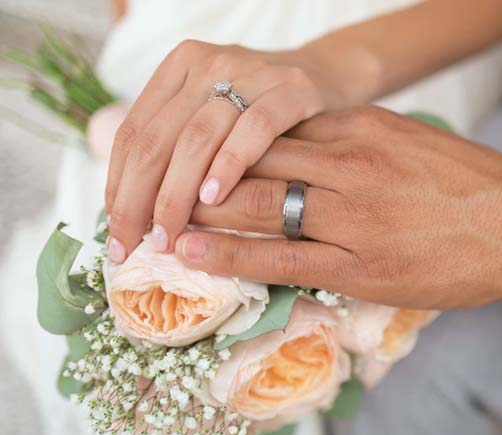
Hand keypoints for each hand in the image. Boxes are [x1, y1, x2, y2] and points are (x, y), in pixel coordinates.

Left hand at [105, 41, 347, 262]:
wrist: (329, 76)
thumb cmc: (263, 110)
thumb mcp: (214, 115)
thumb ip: (177, 147)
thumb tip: (132, 213)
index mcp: (180, 67)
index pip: (132, 134)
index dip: (117, 187)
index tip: (117, 233)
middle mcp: (208, 65)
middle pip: (156, 140)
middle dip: (138, 200)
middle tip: (135, 246)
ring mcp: (250, 73)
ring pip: (196, 139)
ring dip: (176, 195)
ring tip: (168, 235)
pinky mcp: (290, 89)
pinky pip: (253, 130)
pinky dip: (228, 166)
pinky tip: (213, 199)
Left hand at [174, 106, 501, 308]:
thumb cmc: (475, 185)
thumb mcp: (413, 142)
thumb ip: (360, 142)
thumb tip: (312, 149)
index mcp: (364, 128)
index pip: (277, 129)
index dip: (227, 142)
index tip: (196, 152)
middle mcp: (351, 164)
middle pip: (255, 160)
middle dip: (202, 173)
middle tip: (158, 184)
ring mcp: (355, 215)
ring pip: (260, 205)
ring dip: (203, 211)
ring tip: (159, 219)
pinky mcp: (362, 263)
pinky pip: (283, 258)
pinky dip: (232, 255)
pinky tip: (194, 253)